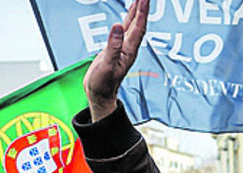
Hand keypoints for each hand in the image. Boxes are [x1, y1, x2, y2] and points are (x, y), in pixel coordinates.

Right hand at [84, 0, 149, 120]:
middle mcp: (129, 47)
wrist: (99, 94)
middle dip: (143, 8)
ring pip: (133, 25)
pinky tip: (129, 14)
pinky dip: (129, 19)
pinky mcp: (117, 47)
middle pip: (139, 23)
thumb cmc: (103, 83)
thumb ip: (113, 46)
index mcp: (129, 50)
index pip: (138, 27)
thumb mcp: (107, 64)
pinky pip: (126, 29)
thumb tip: (118, 27)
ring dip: (137, 11)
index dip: (142, 12)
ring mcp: (124, 47)